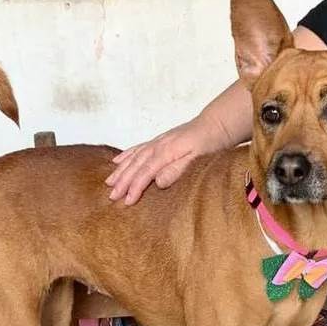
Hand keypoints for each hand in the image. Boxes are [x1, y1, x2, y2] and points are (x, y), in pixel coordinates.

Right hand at [106, 116, 222, 204]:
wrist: (217, 124)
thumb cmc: (211, 143)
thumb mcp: (198, 159)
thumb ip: (177, 170)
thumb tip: (158, 182)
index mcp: (167, 152)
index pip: (146, 173)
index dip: (135, 187)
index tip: (127, 201)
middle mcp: (158, 145)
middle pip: (136, 165)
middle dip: (122, 181)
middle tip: (112, 197)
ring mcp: (157, 142)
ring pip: (134, 157)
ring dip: (121, 170)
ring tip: (109, 183)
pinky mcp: (160, 140)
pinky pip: (138, 148)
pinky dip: (126, 155)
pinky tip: (117, 161)